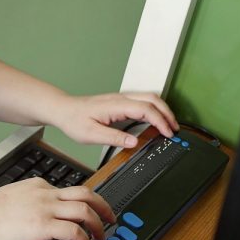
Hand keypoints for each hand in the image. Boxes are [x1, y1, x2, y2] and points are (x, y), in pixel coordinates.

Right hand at [0, 178, 115, 239]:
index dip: (84, 202)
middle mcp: (45, 193)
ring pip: (84, 209)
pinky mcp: (42, 224)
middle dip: (103, 206)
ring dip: (98, 224)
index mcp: (38, 186)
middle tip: (110, 218)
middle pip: (85, 193)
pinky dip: (84, 239)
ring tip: (102, 237)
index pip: (69, 189)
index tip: (89, 212)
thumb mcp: (13, 197)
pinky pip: (73, 230)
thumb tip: (36, 214)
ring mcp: (45, 207)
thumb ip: (29, 201)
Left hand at [49, 92, 178, 147]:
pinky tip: (155, 120)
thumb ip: (114, 138)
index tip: (168, 133)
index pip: (146, 109)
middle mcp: (120, 98)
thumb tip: (134, 142)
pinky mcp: (119, 101)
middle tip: (175, 130)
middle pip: (152, 99)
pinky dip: (154, 109)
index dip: (160, 121)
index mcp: (115, 105)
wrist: (64, 110)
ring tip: (169, 126)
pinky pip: (142, 101)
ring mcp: (120, 98)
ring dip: (162, 110)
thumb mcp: (91, 134)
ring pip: (149, 97)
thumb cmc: (74, 120)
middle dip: (167, 113)